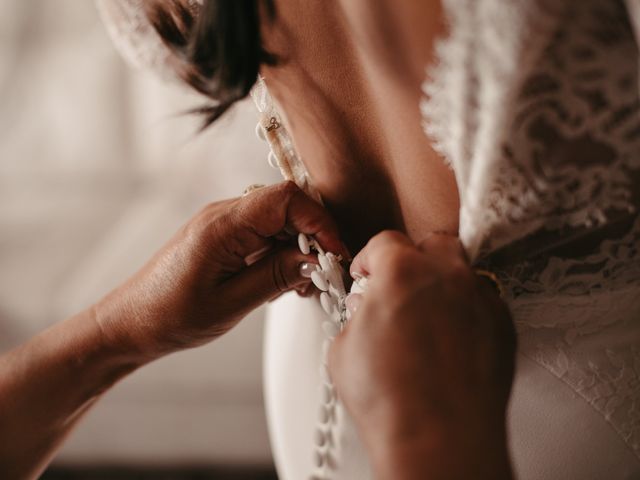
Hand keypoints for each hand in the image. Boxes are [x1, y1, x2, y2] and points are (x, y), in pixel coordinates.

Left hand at [94, 181, 345, 361]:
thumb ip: (277, 276)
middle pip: (287, 206)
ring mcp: (223, 224)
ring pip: (278, 220)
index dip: (319, 222)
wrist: (132, 322)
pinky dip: (281, 253)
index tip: (333, 254)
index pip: (287, 199)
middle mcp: (223, 214)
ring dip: (298, 248)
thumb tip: (315, 259)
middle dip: (312, 238)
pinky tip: (282, 281)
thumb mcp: (232, 303)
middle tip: (320, 276)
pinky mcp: (223, 236)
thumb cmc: (171, 315)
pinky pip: (264, 233)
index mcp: (222, 225)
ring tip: (300, 285)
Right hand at [329, 231, 515, 478]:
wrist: (438, 438)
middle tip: (400, 286)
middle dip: (414, 258)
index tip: (366, 273)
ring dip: (443, 281)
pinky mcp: (502, 325)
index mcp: (401, 271)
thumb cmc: (391, 400)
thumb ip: (357, 315)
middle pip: (432, 243)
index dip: (369, 258)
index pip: (384, 242)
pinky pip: (484, 301)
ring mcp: (480, 298)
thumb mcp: (344, 348)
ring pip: (463, 269)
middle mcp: (446, 275)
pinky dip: (467, 310)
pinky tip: (451, 338)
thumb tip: (366, 311)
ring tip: (428, 313)